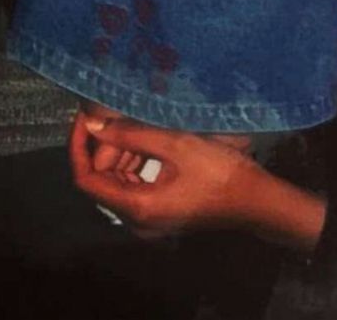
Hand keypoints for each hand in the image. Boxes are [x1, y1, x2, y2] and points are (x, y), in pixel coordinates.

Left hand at [69, 113, 325, 248]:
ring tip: (136, 125)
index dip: (80, 147)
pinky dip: (136, 165)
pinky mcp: (161, 213)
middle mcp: (135, 220)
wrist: (256, 199)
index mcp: (135, 207)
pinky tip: (150, 144)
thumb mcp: (178, 146)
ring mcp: (148, 220)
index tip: (84, 119)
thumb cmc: (220, 171)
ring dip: (122, 154)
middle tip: (119, 116)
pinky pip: (135, 188)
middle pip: (102, 182)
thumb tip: (96, 124)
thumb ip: (133, 135)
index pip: (87, 179)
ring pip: (118, 184)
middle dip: (106, 147)